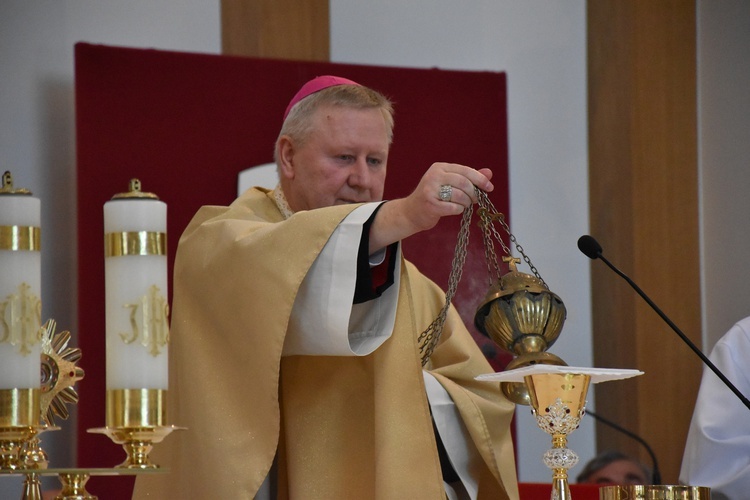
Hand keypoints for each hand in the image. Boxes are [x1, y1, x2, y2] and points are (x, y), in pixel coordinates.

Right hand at [369, 163, 492, 251]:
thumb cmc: (434, 197)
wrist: (411, 212)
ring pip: (460, 195)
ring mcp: (430, 190)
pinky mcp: (430, 204)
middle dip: (473, 193)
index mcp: (440, 168)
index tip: (489, 187)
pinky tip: (454, 210)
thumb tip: (489, 173)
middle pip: (463, 182)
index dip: (480, 179)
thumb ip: (469, 178)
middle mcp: (434, 176)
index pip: (465, 170)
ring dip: (466, 203)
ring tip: (463, 205)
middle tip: (475, 200)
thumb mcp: (450, 184)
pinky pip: (454, 208)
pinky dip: (459, 210)